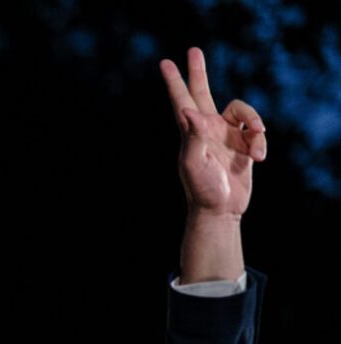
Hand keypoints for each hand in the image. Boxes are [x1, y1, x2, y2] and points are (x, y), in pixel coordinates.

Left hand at [160, 48, 264, 219]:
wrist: (220, 210)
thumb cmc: (201, 189)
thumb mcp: (193, 163)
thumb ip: (192, 136)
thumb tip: (188, 110)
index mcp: (191, 132)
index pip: (182, 101)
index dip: (175, 82)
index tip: (165, 63)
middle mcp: (207, 129)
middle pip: (203, 92)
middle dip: (199, 72)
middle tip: (194, 50)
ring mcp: (226, 135)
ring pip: (244, 111)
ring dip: (255, 121)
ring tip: (257, 142)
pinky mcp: (244, 145)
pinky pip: (258, 132)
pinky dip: (261, 142)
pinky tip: (258, 158)